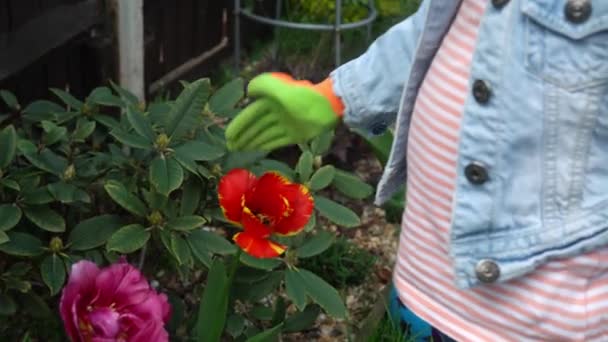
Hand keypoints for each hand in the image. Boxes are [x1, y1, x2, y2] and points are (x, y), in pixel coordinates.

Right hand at [225, 73, 341, 150]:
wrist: (328, 106)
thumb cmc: (303, 96)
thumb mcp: (280, 88)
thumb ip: (263, 85)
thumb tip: (248, 91)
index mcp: (271, 100)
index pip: (250, 115)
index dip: (238, 125)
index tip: (227, 136)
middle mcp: (277, 113)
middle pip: (255, 127)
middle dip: (242, 136)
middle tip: (229, 147)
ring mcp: (286, 124)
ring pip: (264, 135)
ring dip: (251, 142)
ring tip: (238, 150)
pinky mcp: (295, 134)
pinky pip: (277, 141)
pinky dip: (266, 145)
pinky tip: (256, 150)